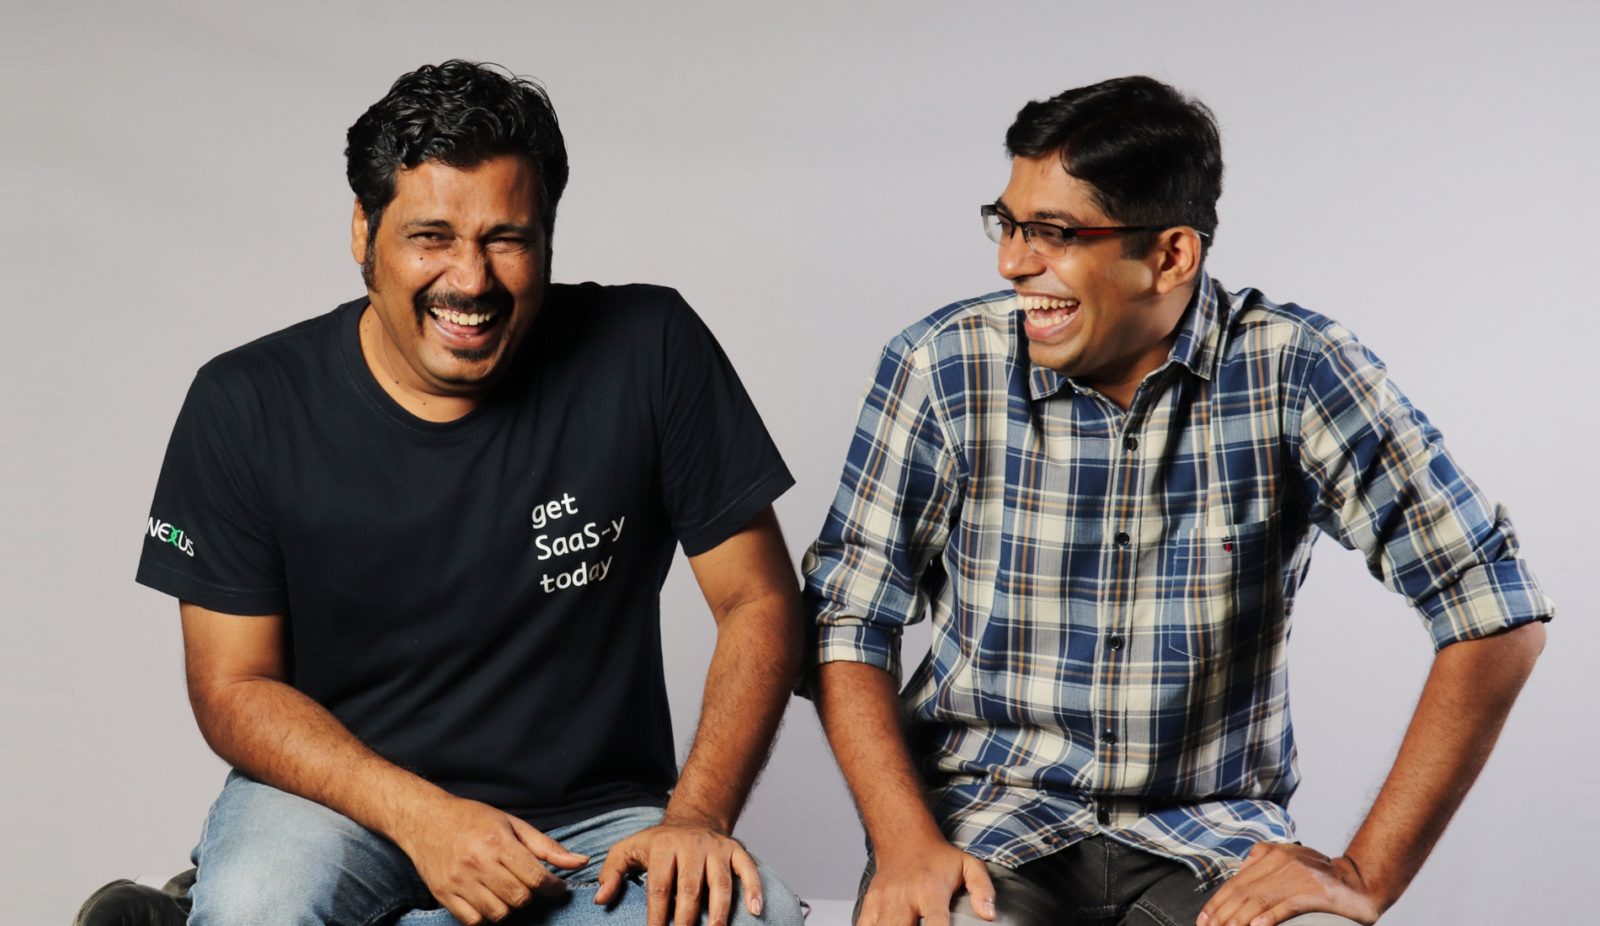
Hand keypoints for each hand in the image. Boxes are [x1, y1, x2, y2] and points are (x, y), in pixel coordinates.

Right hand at [394, 795, 588, 924]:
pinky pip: (474, 921)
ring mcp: (459, 881)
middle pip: (519, 898)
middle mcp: (478, 863)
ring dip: (509, 906)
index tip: (557, 886)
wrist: (425, 819)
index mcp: (498, 842)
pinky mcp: (444, 895)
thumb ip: (547, 847)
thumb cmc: (472, 819)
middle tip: (528, 884)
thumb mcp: (512, 824)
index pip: (536, 877)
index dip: (553, 887)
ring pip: (499, 913)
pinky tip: (488, 898)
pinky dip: (486, 915)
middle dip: (531, 895)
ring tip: (506, 889)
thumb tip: (580, 862)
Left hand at [594, 823, 762, 925]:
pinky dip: (754, 889)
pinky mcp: (735, 850)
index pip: (660, 887)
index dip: (657, 916)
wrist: (693, 818)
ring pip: (720, 883)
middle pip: (691, 888)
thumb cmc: (657, 844)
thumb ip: (611, 873)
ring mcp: (716, 848)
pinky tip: (755, 910)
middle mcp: (691, 845)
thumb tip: (600, 899)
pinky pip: (748, 869)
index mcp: (663, 847)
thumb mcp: (628, 850)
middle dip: (687, 919)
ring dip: (719, 912)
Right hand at [855, 840, 994, 925]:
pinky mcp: (870, 903)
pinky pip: (863, 925)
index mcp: (930, 889)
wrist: (904, 839)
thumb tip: (989, 914)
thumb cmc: (939, 859)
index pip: (935, 921)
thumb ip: (982, 888)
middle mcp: (904, 895)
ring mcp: (884, 900)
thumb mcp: (969, 865)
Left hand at [1197, 843, 1384, 925]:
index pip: (1235, 882)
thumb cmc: (1323, 875)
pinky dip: (1269, 918)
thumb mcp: (1290, 858)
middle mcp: (1281, 862)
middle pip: (1242, 893)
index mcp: (1272, 855)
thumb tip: (1239, 869)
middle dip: (1222, 916)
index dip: (1216, 903)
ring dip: (1238, 921)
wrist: (1362, 880)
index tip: (1203, 920)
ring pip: (1259, 901)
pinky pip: (1286, 906)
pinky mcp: (1315, 893)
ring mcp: (1298, 877)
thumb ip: (1263, 860)